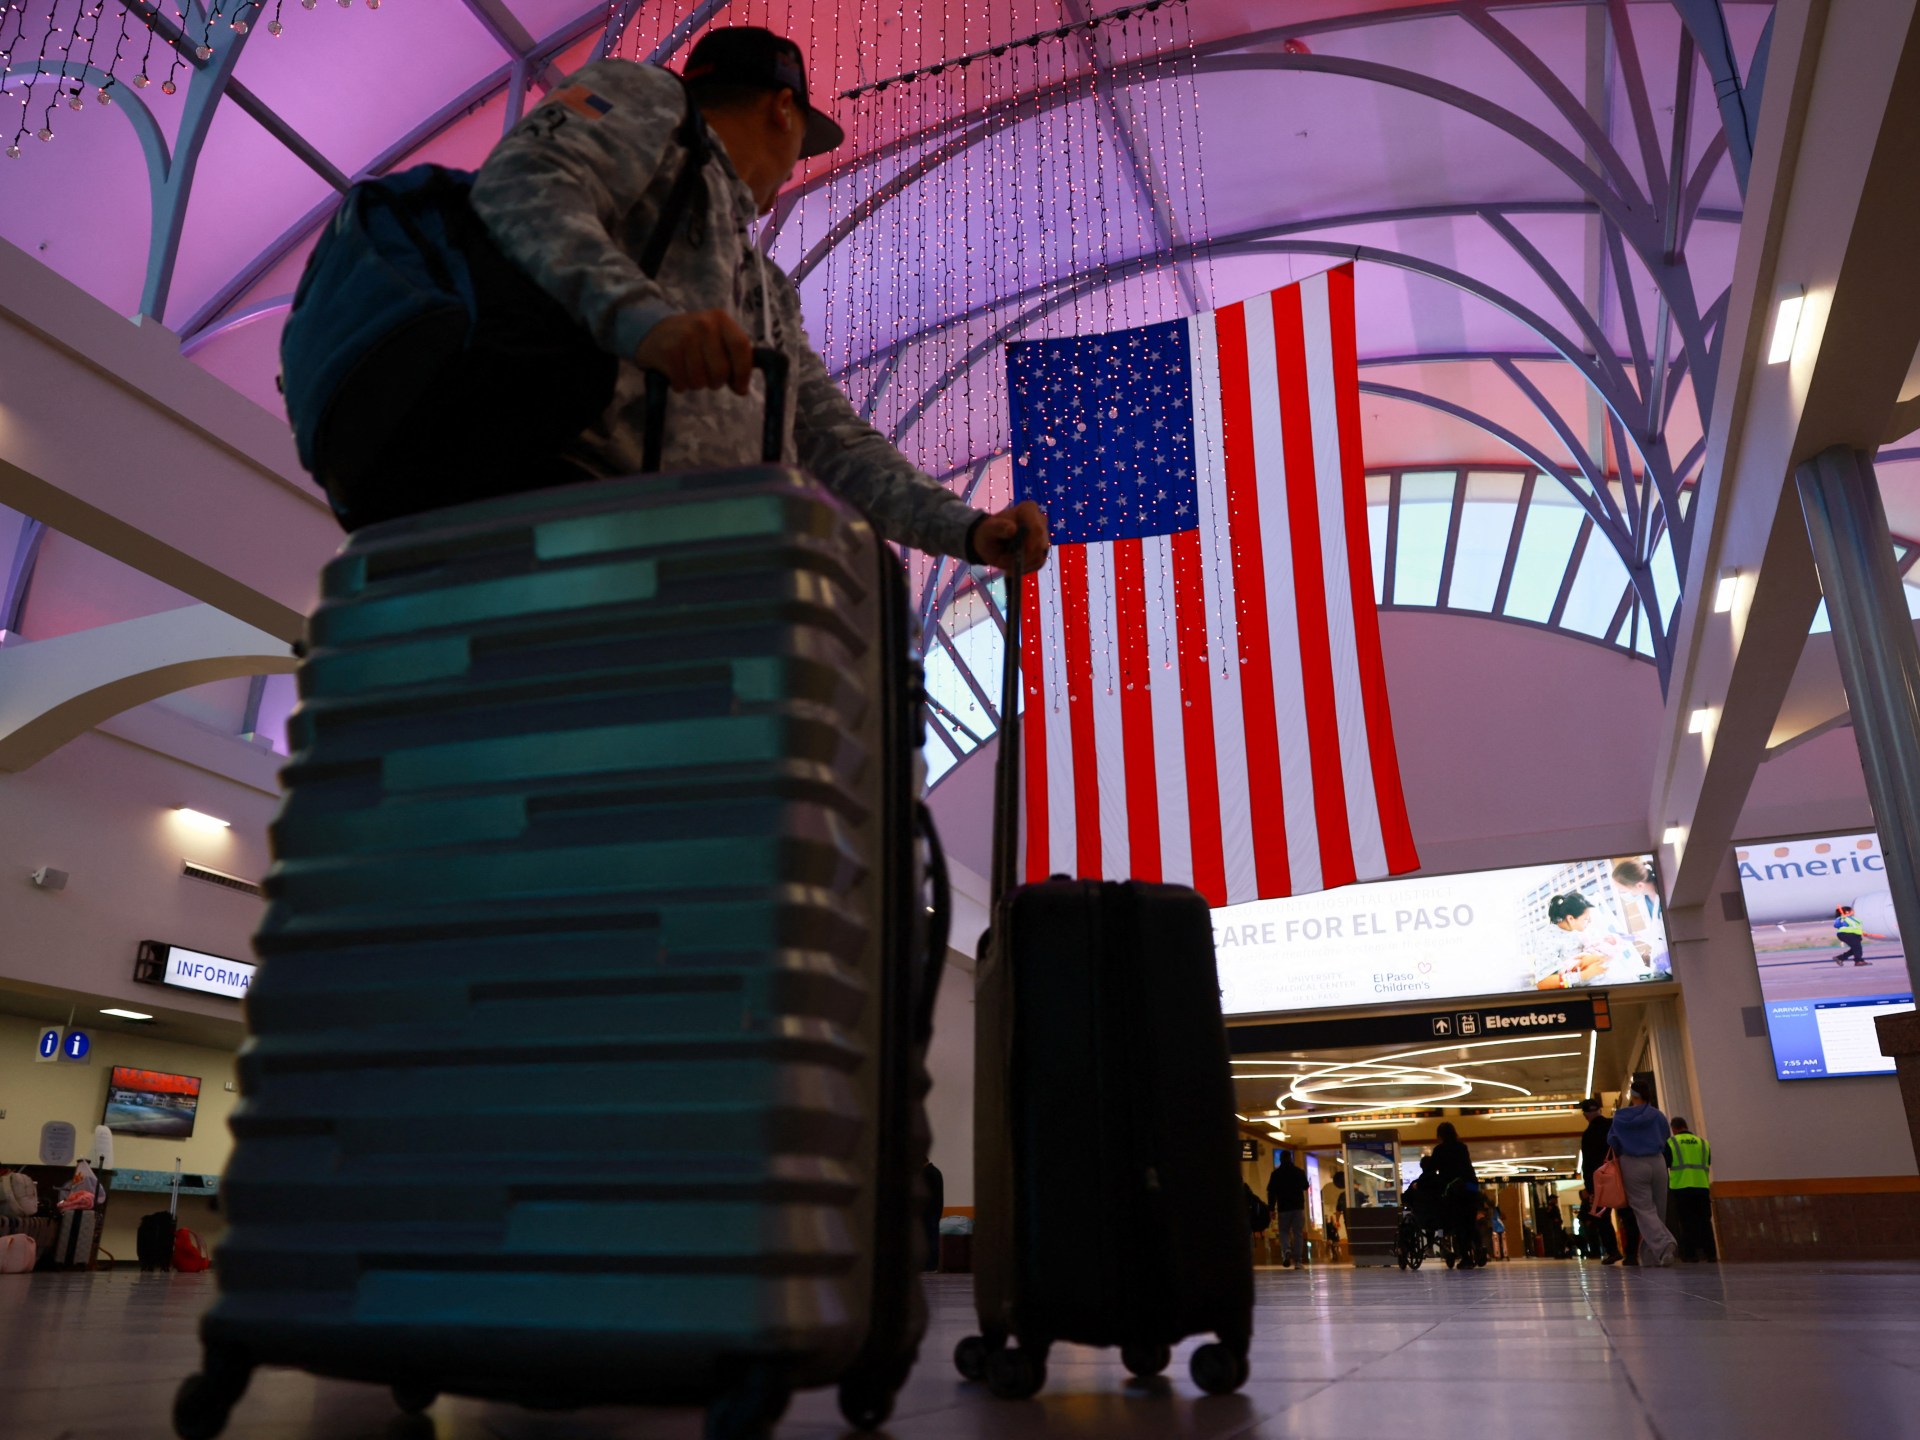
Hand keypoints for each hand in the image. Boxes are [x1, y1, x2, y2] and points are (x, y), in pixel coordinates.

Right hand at [634, 310, 754, 394]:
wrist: (653, 332)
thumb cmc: (693, 340)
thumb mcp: (716, 339)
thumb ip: (734, 358)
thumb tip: (742, 389)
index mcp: (720, 319)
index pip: (741, 346)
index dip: (743, 372)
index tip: (740, 388)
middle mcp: (703, 324)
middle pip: (721, 370)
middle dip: (716, 382)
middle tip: (708, 377)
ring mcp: (684, 336)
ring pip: (701, 381)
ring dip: (696, 384)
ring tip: (690, 372)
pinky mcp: (668, 351)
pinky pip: (683, 383)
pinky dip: (681, 385)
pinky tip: (677, 373)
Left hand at [972, 499, 1050, 572]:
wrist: (991, 541)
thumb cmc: (989, 532)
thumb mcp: (988, 530)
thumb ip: (998, 528)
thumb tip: (1012, 529)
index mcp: (1028, 510)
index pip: (1037, 528)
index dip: (1029, 545)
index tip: (1015, 555)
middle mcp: (1040, 521)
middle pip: (1040, 545)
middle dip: (1023, 558)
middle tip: (1005, 561)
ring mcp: (1044, 536)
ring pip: (1040, 556)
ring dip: (1022, 563)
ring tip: (1007, 561)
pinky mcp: (1043, 549)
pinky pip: (1038, 563)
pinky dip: (1025, 567)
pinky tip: (1014, 564)